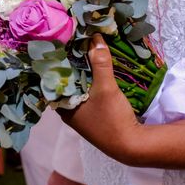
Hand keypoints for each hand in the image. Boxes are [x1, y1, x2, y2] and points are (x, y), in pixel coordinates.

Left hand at [57, 34, 142, 163]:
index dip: (55, 63)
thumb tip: (95, 38)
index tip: (58, 46)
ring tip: (83, 51)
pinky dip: (89, 82)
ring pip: (77, 88)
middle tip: (72, 44)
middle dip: (70, 65)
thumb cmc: (112, 119)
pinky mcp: (93, 116)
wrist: (132, 146)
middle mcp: (68, 111)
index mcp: (63, 107)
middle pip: (65, 83)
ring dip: (81, 73)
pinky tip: (95, 69)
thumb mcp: (106, 88)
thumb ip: (100, 63)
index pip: (52, 80)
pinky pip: (87, 94)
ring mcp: (81, 115)